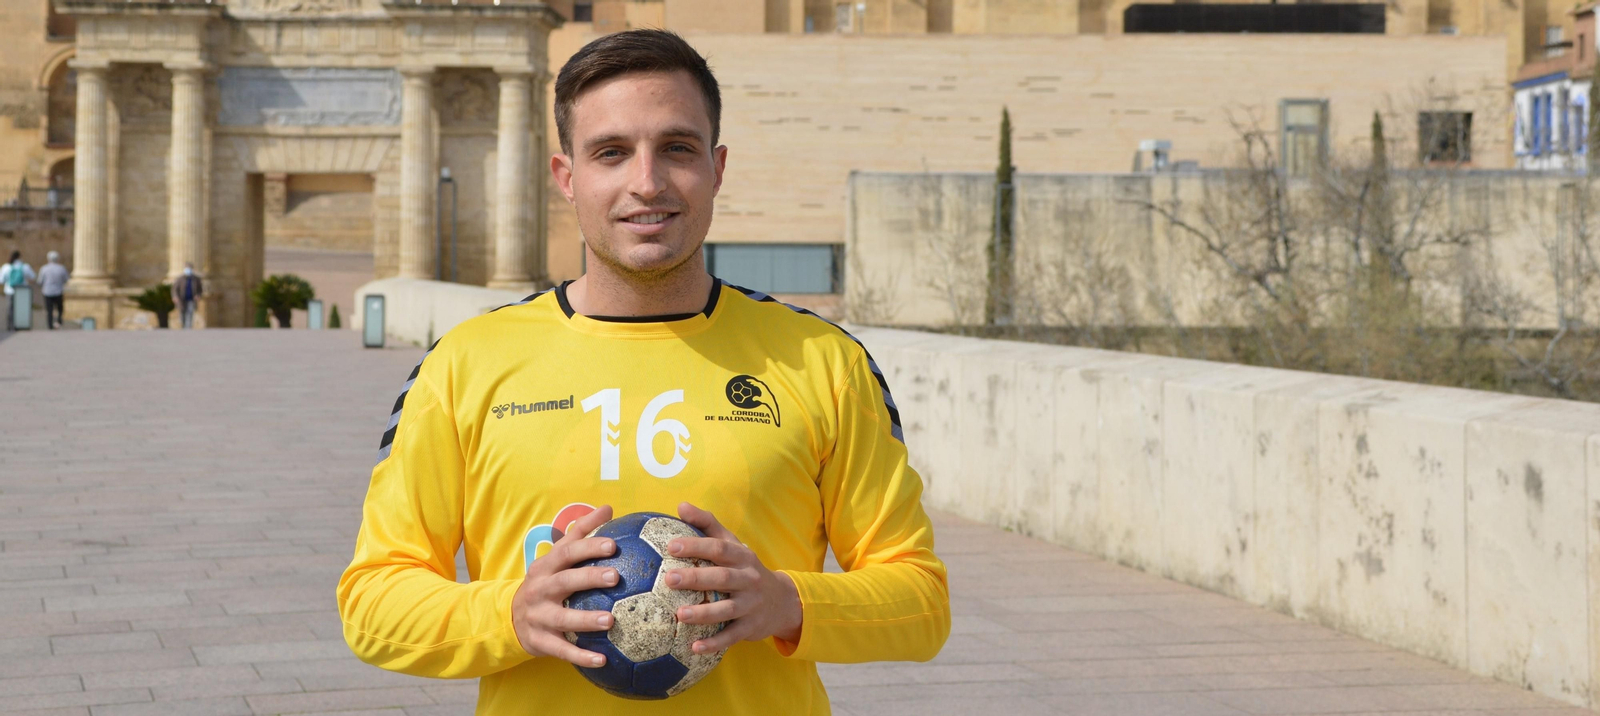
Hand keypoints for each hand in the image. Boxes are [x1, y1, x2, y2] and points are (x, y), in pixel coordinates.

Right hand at [510, 504, 618, 666]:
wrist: (509, 617)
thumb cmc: (545, 581)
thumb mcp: (555, 556)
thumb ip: (580, 532)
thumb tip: (607, 507)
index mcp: (546, 567)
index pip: (567, 553)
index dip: (588, 547)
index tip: (612, 545)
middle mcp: (540, 590)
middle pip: (564, 582)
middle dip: (588, 578)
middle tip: (615, 577)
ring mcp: (538, 616)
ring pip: (563, 618)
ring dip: (586, 620)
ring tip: (610, 620)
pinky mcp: (540, 641)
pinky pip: (562, 650)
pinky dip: (581, 656)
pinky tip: (602, 660)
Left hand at [665, 502, 802, 654]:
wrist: (782, 601)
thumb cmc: (746, 569)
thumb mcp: (733, 544)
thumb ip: (708, 525)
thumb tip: (680, 505)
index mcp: (741, 556)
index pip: (719, 548)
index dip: (696, 545)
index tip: (671, 546)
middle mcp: (748, 579)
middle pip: (722, 577)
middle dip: (696, 578)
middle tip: (669, 579)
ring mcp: (750, 605)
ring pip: (726, 609)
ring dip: (703, 613)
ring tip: (679, 615)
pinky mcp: (750, 627)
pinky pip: (731, 636)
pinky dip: (714, 643)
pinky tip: (694, 648)